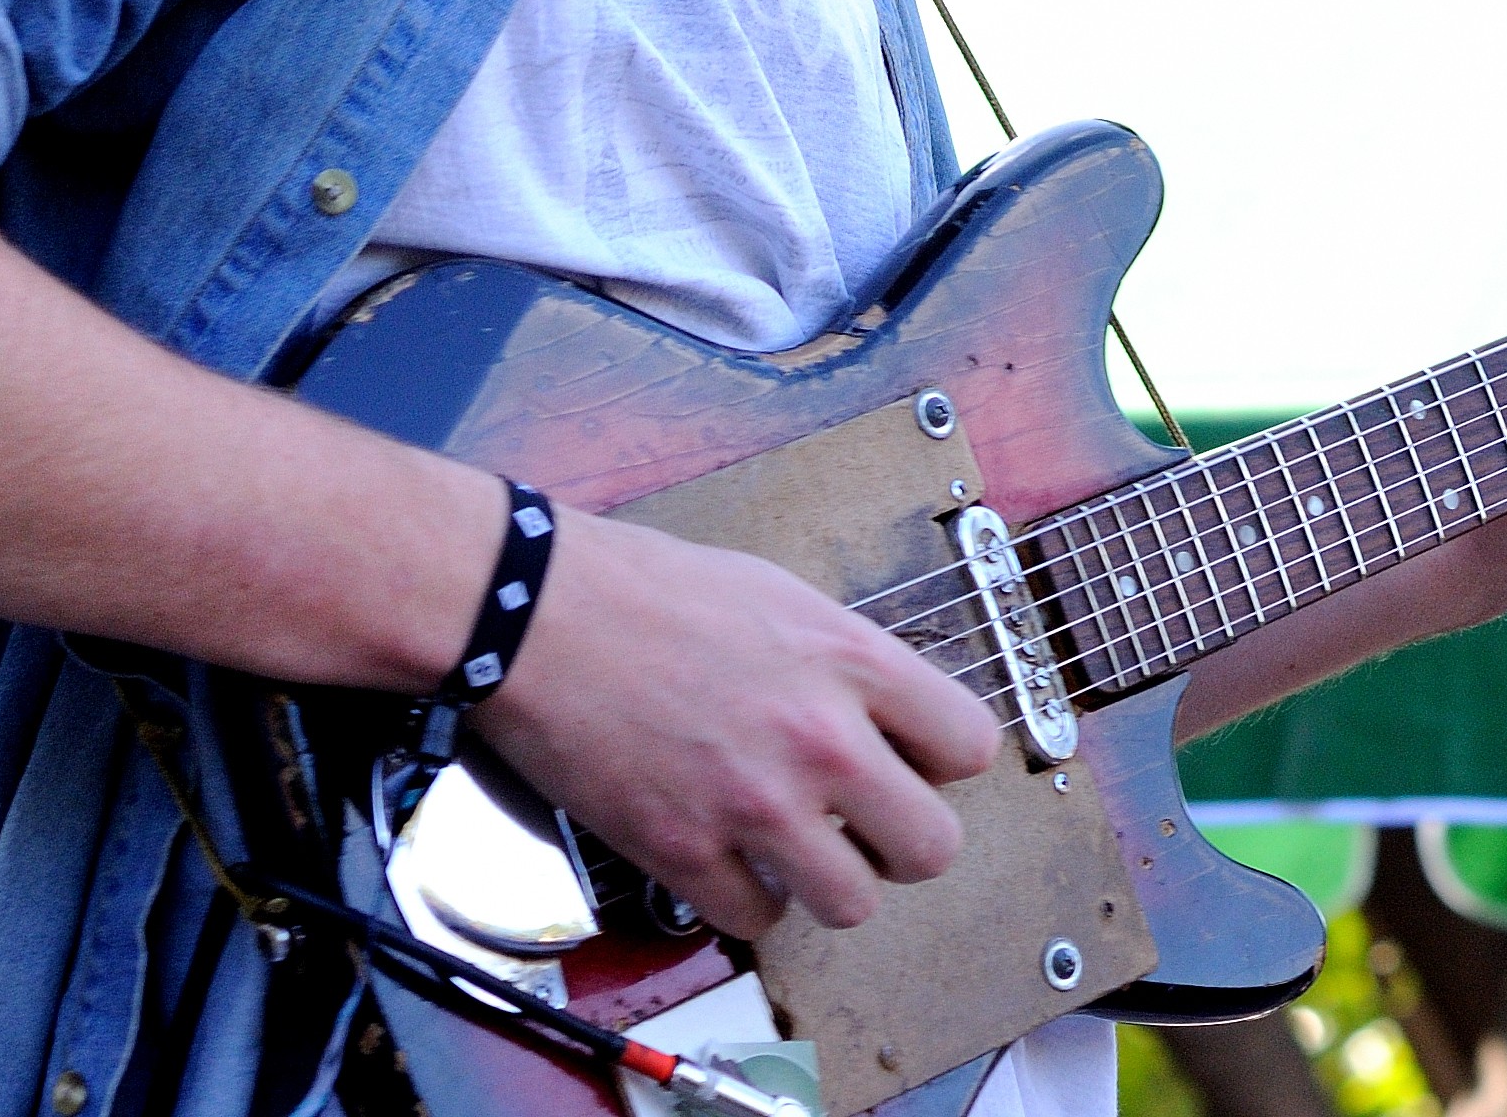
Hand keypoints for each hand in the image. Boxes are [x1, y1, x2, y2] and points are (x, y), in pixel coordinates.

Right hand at [477, 506, 999, 937]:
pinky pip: (755, 919)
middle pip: (931, 847)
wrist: (535, 610)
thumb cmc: (642, 587)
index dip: (943, 765)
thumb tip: (878, 711)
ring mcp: (752, 802)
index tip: (913, 764)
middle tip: (866, 825)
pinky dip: (745, 899)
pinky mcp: (683, 849)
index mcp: (849, 659)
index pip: (970, 746)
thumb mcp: (778, 593)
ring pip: (851, 903)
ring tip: (797, 849)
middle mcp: (818, 738)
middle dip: (901, 843)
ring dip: (828, 883)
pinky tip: (730, 860)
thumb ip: (842, 659)